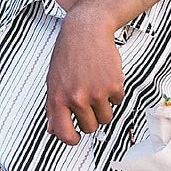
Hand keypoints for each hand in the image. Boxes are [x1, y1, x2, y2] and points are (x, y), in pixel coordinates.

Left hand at [45, 11, 123, 144]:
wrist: (85, 31)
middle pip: (90, 127)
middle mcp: (76, 98)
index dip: (71, 139)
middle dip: (90, 119)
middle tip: (87, 102)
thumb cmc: (68, 54)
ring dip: (103, 108)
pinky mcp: (114, 85)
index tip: (75, 137)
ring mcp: (96, 92)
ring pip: (105, 118)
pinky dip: (114, 94)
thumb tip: (52, 130)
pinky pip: (118, 102)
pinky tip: (104, 78)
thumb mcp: (53, 80)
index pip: (64, 133)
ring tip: (96, 89)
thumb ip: (53, 107)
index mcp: (58, 98)